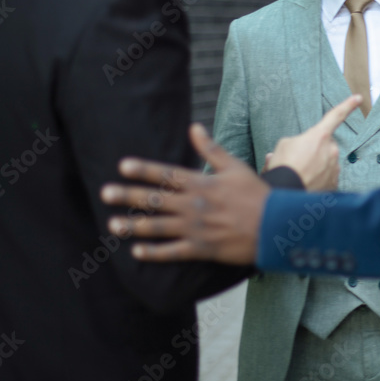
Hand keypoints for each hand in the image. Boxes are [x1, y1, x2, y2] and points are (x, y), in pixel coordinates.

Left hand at [100, 123, 267, 263]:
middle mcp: (194, 205)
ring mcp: (196, 229)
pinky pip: (173, 252)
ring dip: (134, 226)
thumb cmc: (256, 194)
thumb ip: (211, 148)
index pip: (166, 174)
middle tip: (105, 193)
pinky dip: (154, 253)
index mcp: (201, 184)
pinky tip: (136, 251)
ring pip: (159, 226)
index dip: (143, 170)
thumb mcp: (234, 167)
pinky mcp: (202, 248)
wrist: (275, 226)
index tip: (122, 166)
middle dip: (128, 196)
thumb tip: (194, 127)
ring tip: (112, 224)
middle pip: (155, 199)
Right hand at [265, 95, 360, 190]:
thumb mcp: (283, 146)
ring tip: (300, 173)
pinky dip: (318, 179)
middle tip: (299, 160)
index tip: (358, 98)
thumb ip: (293, 143)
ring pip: (326, 162)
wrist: (285, 192)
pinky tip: (306, 183)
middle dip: (315, 150)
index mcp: (320, 135)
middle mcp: (331, 150)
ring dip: (316, 166)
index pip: (336, 116)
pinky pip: (327, 177)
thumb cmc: (283, 166)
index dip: (347, 105)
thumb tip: (292, 151)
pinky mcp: (334, 183)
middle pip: (326, 145)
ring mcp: (334, 168)